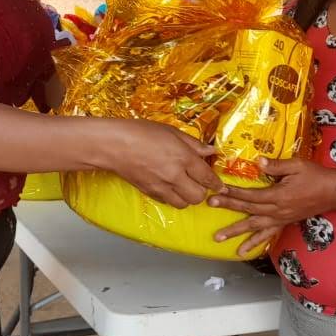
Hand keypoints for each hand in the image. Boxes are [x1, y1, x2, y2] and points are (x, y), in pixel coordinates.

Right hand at [93, 120, 223, 208]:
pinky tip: (170, 187)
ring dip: (188, 197)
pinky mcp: (150, 193)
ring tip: (184, 186)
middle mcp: (175, 175)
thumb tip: (210, 151)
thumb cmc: (141, 132)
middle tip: (199, 182)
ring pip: (184, 204)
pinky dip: (173, 198)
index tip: (221, 187)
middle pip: (198, 196)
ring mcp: (161, 187)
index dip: (217, 184)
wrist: (114, 145)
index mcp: (183, 157)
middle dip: (203, 191)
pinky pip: (168, 202)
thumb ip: (193, 144)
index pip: (207, 177)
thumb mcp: (172, 131)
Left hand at [209, 157, 335, 256]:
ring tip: (219, 238)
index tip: (217, 190)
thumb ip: (277, 165)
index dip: (233, 192)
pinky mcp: (284, 223)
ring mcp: (280, 219)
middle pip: (248, 210)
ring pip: (254, 227)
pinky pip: (267, 235)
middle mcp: (277, 210)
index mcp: (278, 195)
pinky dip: (254, 243)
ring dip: (236, 232)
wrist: (332, 192)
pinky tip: (243, 251)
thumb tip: (259, 162)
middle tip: (210, 205)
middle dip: (228, 207)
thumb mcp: (297, 165)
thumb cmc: (315, 176)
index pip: (251, 195)